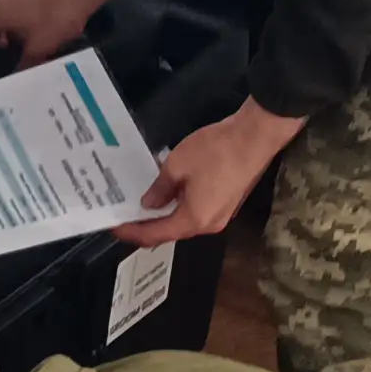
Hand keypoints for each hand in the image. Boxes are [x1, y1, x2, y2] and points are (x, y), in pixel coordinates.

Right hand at [0, 0, 132, 66]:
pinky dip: (26, 12)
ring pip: (10, 9)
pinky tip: (39, 21)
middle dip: (1, 36)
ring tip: (27, 38)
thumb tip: (18, 73)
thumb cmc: (56, 18)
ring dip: (15, 23)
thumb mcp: (40, 47)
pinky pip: (24, 0)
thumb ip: (26, 62)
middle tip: (10, 51)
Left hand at [118, 101, 305, 244]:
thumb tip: (149, 204)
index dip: (131, 232)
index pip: (155, 235)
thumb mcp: (177, 165)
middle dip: (146, 225)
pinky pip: (198, 211)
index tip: (114, 226)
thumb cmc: (215, 151)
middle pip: (170, 231)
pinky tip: (168, 191)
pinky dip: (180, 205)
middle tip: (124, 214)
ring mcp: (222, 215)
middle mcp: (209, 225)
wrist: (256, 136)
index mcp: (193, 220)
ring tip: (142, 201)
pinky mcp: (229, 203)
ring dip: (164, 214)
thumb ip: (160, 188)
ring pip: (185, 221)